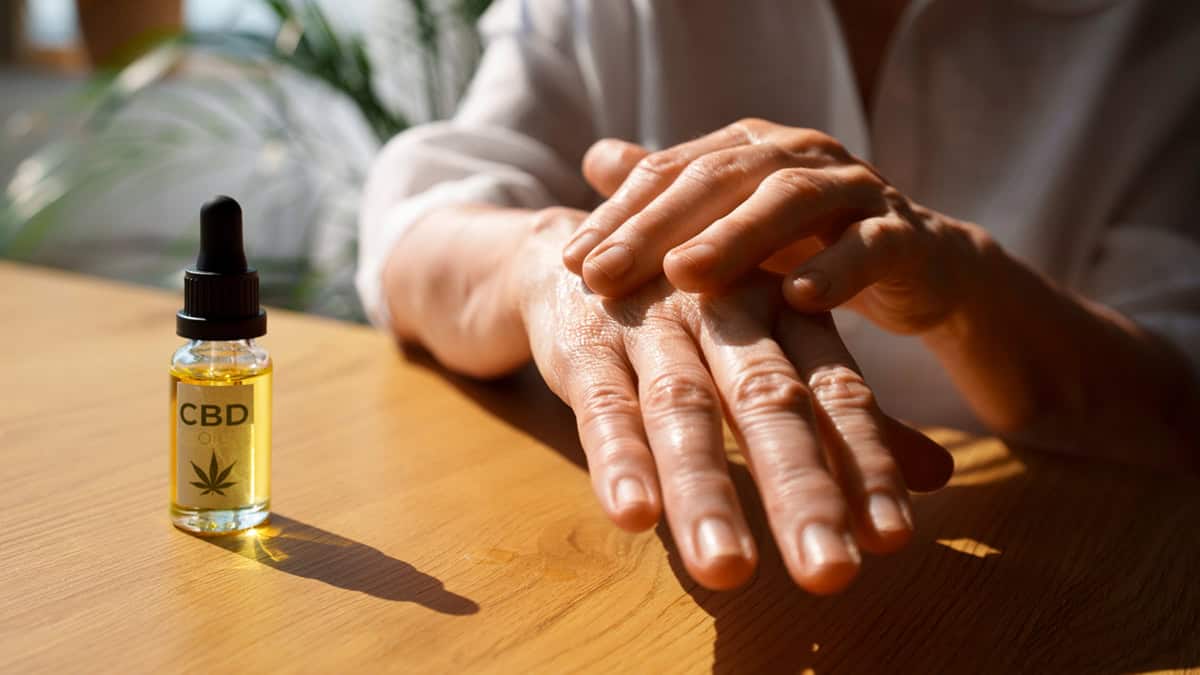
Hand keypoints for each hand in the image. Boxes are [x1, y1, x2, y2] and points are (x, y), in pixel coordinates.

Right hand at [517, 208, 952, 591]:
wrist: (578, 254)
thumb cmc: (692, 319)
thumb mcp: (773, 351)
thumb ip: (844, 415)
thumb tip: (942, 475)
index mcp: (783, 312)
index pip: (836, 391)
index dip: (866, 463)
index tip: (892, 541)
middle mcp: (725, 314)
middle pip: (770, 399)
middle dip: (800, 488)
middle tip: (830, 573)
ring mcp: (652, 325)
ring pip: (683, 408)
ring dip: (706, 490)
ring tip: (728, 570)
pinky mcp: (585, 344)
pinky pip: (601, 405)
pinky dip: (617, 458)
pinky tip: (634, 516)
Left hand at [562, 118, 990, 333]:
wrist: (919, 266)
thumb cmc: (810, 245)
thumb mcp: (732, 223)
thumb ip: (672, 194)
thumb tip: (595, 158)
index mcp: (750, 148)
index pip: (669, 171)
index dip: (618, 215)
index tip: (570, 263)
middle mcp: (799, 154)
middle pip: (719, 179)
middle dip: (656, 226)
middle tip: (603, 273)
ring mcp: (855, 189)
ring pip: (790, 200)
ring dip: (735, 238)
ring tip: (683, 275)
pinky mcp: (904, 234)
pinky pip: (870, 245)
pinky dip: (836, 270)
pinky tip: (798, 299)